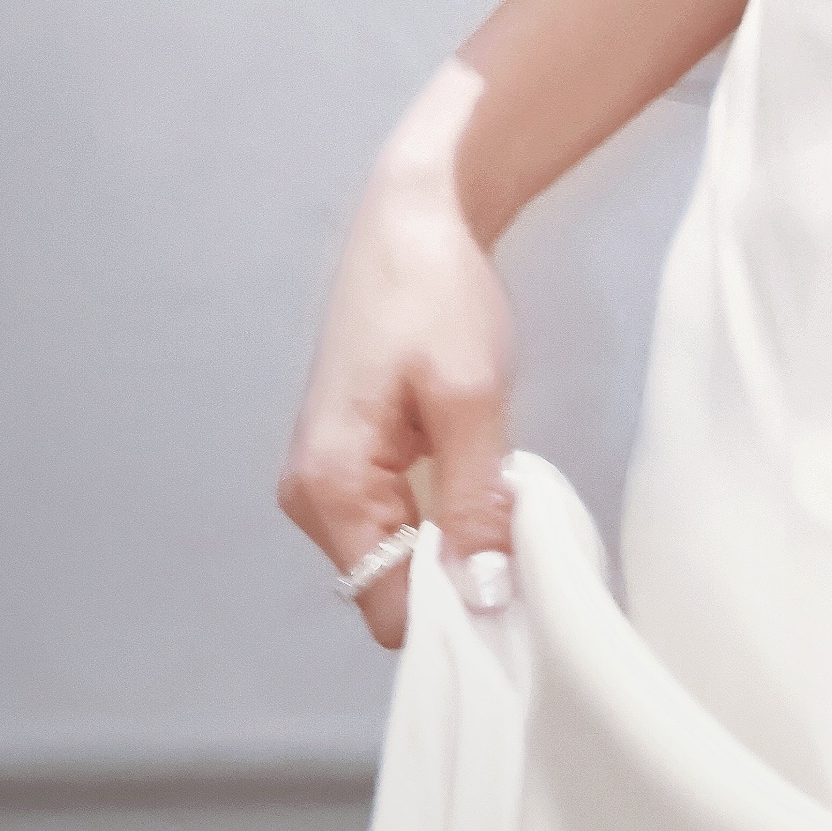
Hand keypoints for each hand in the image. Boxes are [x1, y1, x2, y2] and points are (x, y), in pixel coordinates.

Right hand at [276, 80, 516, 650]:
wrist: (414, 218)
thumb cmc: (436, 295)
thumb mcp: (471, 400)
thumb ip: (475, 503)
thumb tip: (482, 597)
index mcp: (328, 487)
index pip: (388, 607)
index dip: (454, 612)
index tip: (518, 593)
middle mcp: (311, 496)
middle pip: (389, 587)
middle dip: (455, 575)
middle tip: (520, 534)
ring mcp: (326, 479)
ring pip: (398, 554)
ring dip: (452, 539)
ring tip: (499, 491)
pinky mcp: (349, 459)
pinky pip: (397, 518)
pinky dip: (440, 511)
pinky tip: (476, 474)